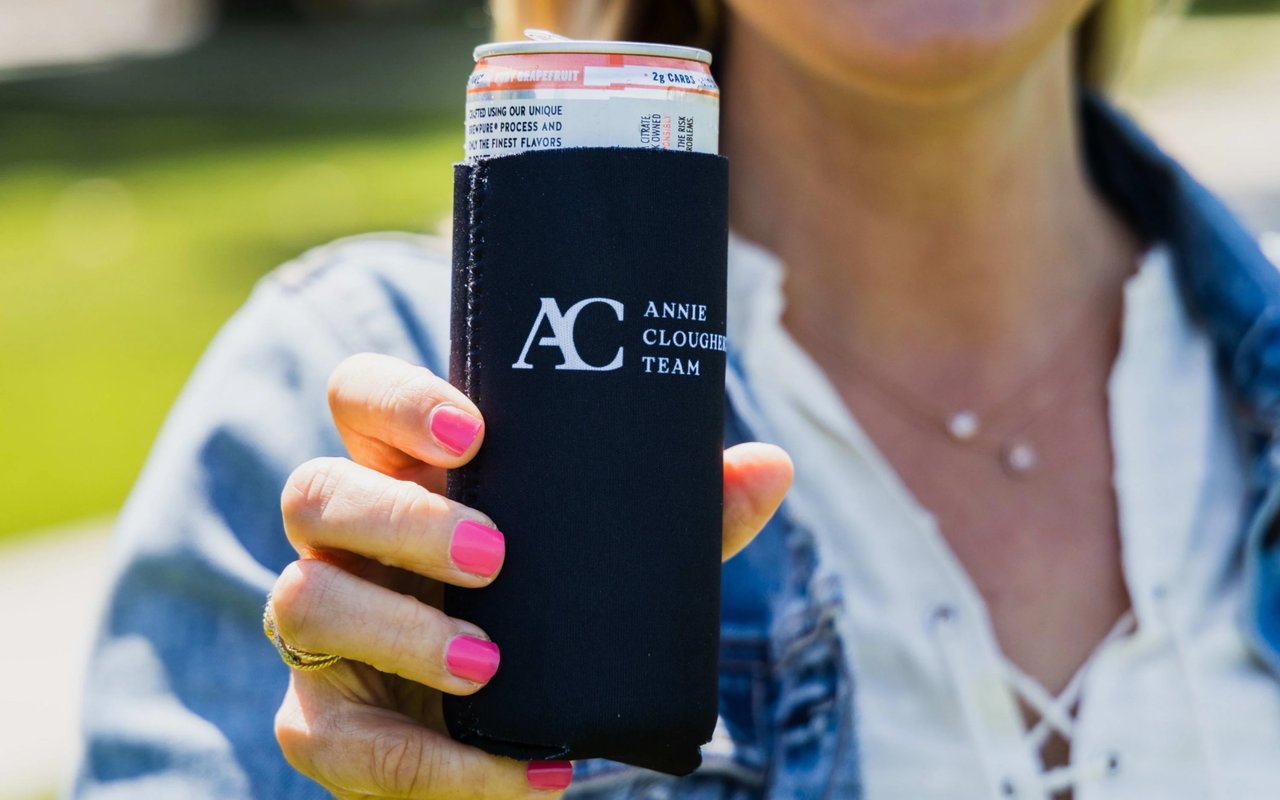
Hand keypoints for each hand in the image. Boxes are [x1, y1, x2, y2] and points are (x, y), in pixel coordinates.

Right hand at [269, 353, 791, 797]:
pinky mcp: (324, 721)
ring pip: (303, 601)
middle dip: (402, 520)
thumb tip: (773, 468)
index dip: (394, 400)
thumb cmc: (551, 606)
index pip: (357, 397)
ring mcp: (322, 627)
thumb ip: (688, 514)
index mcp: (405, 471)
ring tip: (491, 665)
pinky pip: (335, 742)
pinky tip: (528, 774)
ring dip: (399, 633)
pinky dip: (431, 765)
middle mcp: (346, 538)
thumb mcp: (614, 557)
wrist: (513, 719)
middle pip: (316, 492)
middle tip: (493, 557)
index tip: (472, 429)